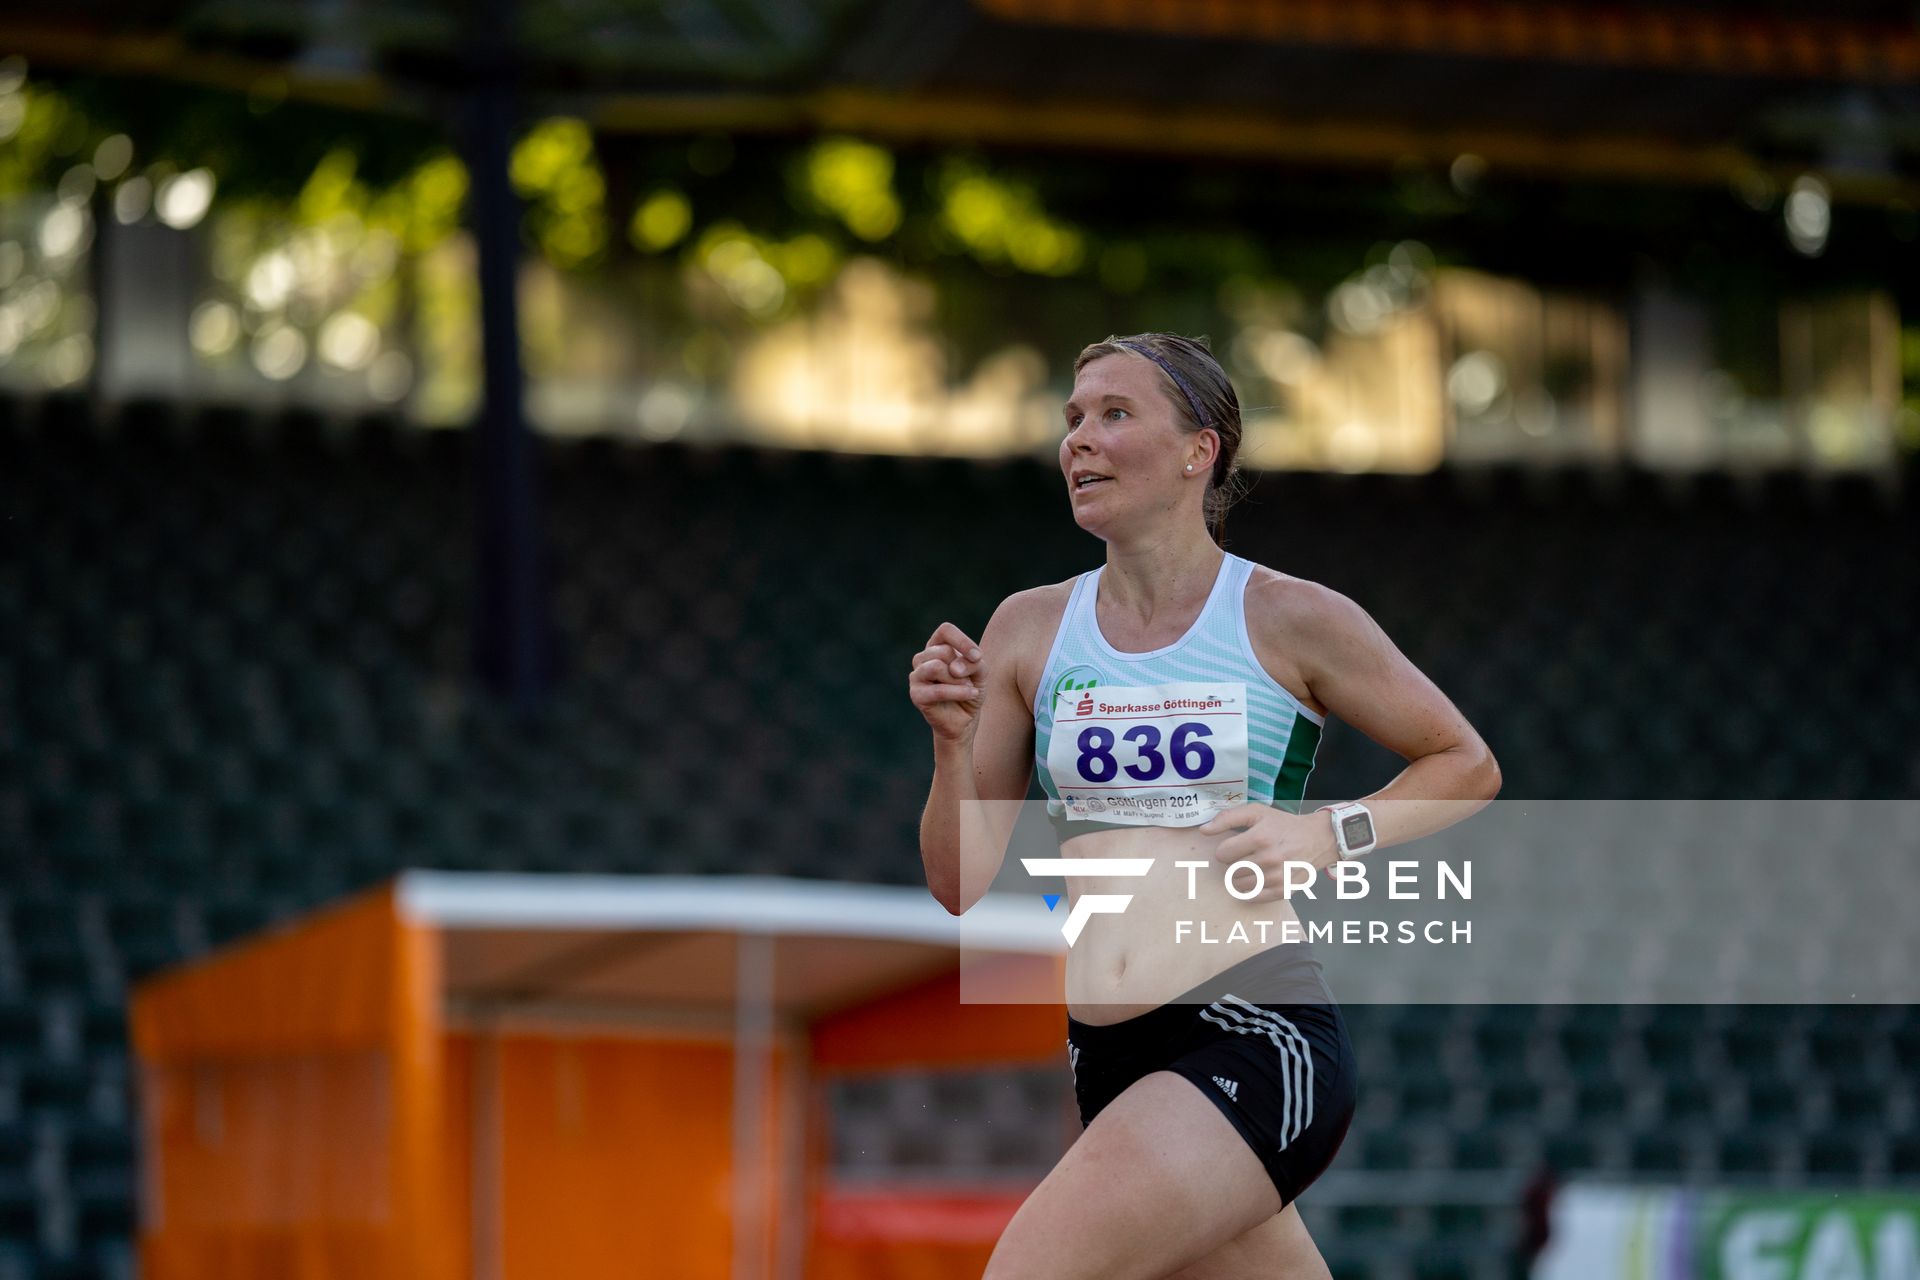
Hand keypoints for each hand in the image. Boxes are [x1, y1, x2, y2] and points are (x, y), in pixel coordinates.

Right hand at [909, 622, 985, 743]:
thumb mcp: (980, 671)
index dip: (962, 641)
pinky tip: (971, 694)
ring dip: (958, 680)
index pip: (945, 631)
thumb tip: (953, 668)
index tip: (978, 657)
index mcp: (936, 647)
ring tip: (967, 688)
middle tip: (968, 680)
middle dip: (963, 667)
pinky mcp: (916, 695)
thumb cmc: (970, 689)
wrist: (964, 719)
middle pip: (943, 651)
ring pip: (936, 667)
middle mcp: (922, 658)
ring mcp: (916, 676)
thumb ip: (973, 662)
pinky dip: (958, 692)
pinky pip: (938, 690)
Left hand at [1196, 805, 1341, 903]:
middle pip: (1231, 871)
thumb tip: (1203, 830)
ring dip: (1240, 878)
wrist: (1317, 839)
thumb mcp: (1256, 813)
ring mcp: (1277, 877)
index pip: (1223, 854)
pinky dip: (1251, 891)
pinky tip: (1257, 880)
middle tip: (1246, 856)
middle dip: (1234, 863)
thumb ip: (1227, 818)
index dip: (1225, 849)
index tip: (1235, 846)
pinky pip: (1254, 898)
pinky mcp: (1284, 890)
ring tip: (1252, 867)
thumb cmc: (1283, 825)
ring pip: (1240, 886)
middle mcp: (1269, 859)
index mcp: (1260, 838)